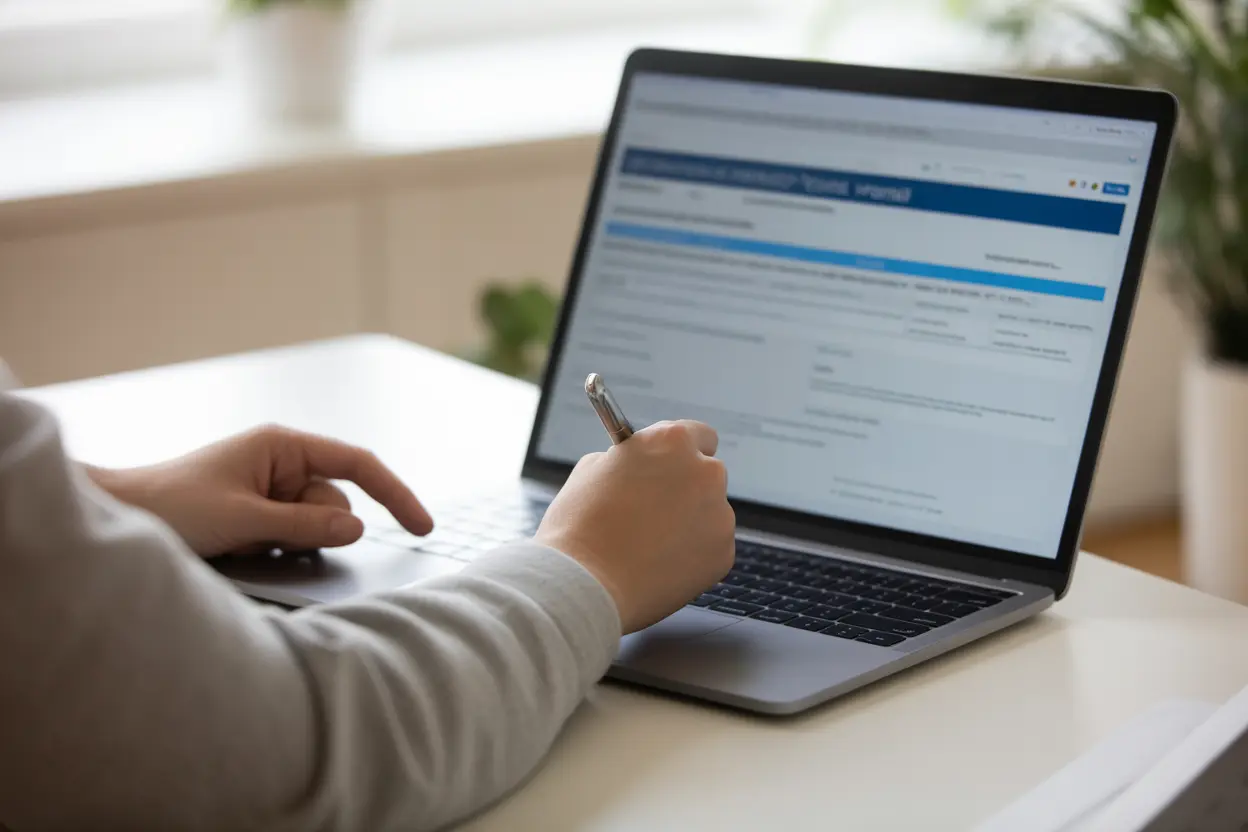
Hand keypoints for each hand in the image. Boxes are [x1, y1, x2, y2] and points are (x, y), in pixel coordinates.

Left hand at [87, 425, 432, 557]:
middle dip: (314, 529)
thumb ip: (304, 524)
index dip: (395, 494)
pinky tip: (239, 547)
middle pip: (335, 504)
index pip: (357, 465)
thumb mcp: (242, 518)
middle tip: (266, 537)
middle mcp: (281, 463)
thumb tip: (358, 529)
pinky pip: (290, 538)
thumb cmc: (169, 504)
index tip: (421, 526)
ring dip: (289, 542)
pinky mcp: (257, 515)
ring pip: (314, 526)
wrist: (116, 516)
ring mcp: (269, 490)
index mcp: (282, 445)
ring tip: (241, 541)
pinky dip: (275, 548)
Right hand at [535, 420, 734, 633]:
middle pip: (707, 476)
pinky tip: (659, 565)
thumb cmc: (579, 527)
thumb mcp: (592, 470)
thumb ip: (628, 461)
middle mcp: (705, 472)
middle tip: (655, 512)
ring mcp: (720, 515)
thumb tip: (639, 468)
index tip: (673, 467)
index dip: (683, 453)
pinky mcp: (723, 553)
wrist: (585, 585)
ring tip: (650, 546)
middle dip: (687, 490)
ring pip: (710, 515)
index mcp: (672, 441)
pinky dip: (692, 556)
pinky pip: (711, 549)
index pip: (699, 435)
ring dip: (690, 524)